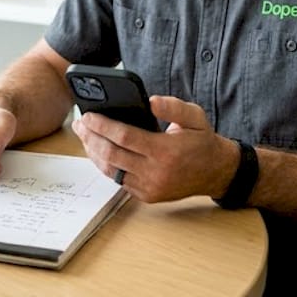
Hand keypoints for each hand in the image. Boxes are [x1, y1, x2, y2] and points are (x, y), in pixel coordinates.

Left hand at [72, 95, 237, 202]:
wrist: (216, 172)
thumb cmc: (202, 141)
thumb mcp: (195, 116)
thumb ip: (173, 107)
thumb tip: (150, 101)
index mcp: (165, 151)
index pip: (124, 137)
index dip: (103, 126)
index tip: (88, 116)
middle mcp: (156, 172)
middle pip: (112, 155)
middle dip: (91, 138)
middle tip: (80, 124)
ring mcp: (150, 187)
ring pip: (111, 170)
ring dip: (94, 152)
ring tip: (84, 136)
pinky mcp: (147, 196)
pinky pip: (119, 180)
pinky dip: (105, 165)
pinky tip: (98, 151)